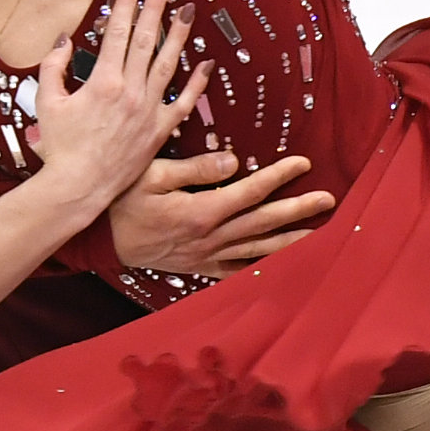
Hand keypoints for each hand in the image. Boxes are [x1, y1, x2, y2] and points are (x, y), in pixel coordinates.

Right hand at [23, 0, 208, 215]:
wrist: (79, 186)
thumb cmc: (60, 147)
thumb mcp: (47, 102)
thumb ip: (53, 66)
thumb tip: (64, 39)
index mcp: (103, 81)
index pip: (118, 31)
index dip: (127, 1)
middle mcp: (130, 91)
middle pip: (146, 39)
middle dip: (156, 6)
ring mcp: (148, 110)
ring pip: (168, 64)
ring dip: (179, 34)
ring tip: (188, 9)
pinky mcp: (158, 130)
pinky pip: (183, 103)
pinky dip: (196, 84)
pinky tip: (206, 64)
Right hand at [109, 148, 336, 277]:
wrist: (99, 239)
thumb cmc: (121, 201)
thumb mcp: (151, 174)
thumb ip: (195, 167)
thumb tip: (234, 160)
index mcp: (201, 211)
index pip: (250, 191)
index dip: (280, 176)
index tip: (305, 162)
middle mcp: (210, 237)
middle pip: (263, 222)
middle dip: (298, 210)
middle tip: (329, 200)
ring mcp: (206, 255)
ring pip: (257, 249)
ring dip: (290, 240)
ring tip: (319, 233)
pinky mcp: (199, 266)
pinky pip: (236, 270)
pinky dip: (260, 268)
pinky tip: (281, 266)